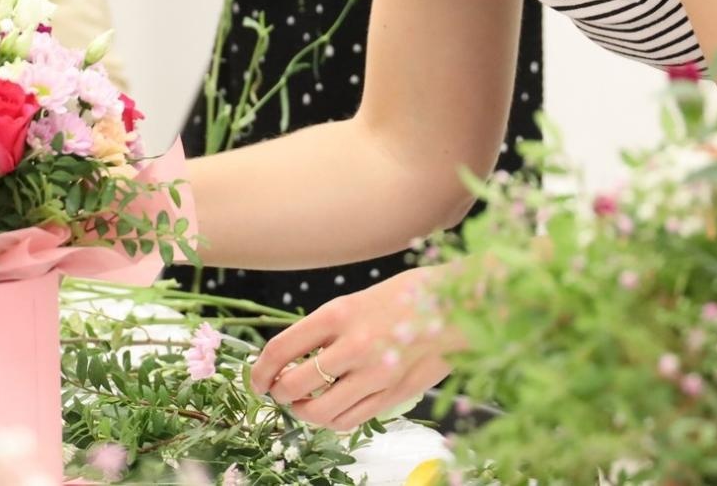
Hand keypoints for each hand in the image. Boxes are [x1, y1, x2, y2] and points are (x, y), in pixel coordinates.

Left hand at [250, 267, 463, 431]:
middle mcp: (353, 346)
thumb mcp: (357, 300)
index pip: (280, 349)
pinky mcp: (394, 394)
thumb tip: (293, 355)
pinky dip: (333, 419)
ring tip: (303, 402)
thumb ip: (326, 328)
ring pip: (320, 412)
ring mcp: (375, 374)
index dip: (260, 370)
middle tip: (279, 390)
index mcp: (338, 314)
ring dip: (304, 412)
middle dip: (278, 393)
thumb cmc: (409, 296)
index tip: (257, 378)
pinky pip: (350, 419)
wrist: (460, 305)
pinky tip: (331, 408)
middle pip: (294, 387)